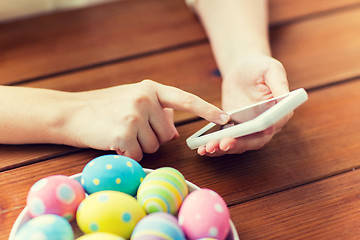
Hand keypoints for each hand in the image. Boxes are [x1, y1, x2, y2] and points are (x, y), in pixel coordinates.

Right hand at [63, 80, 228, 160]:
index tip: (225, 119)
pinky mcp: (124, 133)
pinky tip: (113, 142)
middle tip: (129, 129)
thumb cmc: (104, 108)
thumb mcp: (133, 99)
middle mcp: (145, 99)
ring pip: (154, 147)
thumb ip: (157, 110)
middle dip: (151, 138)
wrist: (72, 112)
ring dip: (139, 147)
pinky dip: (127, 155)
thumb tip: (175, 127)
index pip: (185, 100)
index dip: (207, 110)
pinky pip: (138, 155)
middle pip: (166, 135)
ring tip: (120, 133)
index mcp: (151, 89)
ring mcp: (134, 115)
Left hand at [197, 54, 291, 156]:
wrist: (241, 69)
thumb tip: (286, 98)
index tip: (252, 131)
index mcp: (280, 111)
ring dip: (224, 149)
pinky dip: (216, 146)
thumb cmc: (259, 67)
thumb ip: (279, 83)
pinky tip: (202, 149)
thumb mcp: (271, 69)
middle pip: (255, 140)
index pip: (274, 124)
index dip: (264, 130)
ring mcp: (250, 129)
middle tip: (223, 143)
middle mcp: (267, 125)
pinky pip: (227, 141)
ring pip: (240, 144)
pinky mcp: (235, 129)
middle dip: (239, 144)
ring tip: (208, 148)